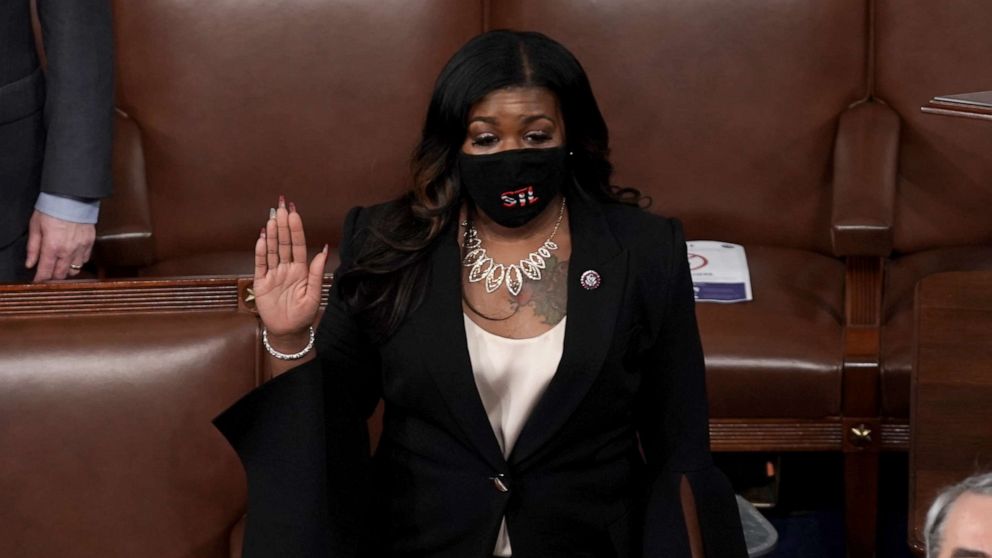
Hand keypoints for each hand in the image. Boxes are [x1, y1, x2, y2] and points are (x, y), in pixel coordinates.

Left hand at [25, 211, 95, 281]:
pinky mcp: (90, 243)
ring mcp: (81, 248)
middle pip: (61, 274)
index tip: (37, 281)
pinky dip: (78, 263)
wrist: (72, 197)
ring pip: (75, 270)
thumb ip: (33, 248)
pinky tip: (72, 258)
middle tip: (47, 275)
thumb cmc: (51, 209)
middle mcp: (68, 251)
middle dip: (53, 277)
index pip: (45, 271)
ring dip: (66, 272)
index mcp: (52, 247)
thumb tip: (30, 263)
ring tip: (60, 268)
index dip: (40, 279)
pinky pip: (85, 260)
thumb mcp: (35, 227)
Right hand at [253, 196, 327, 336]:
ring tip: (272, 218)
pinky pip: (260, 264)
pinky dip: (260, 252)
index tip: (294, 212)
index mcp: (301, 269)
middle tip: (281, 206)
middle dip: (283, 224)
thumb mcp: (314, 294)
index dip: (296, 228)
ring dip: (272, 234)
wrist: (288, 332)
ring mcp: (273, 274)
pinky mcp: (261, 283)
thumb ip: (317, 272)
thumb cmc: (304, 314)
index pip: (298, 245)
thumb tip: (324, 250)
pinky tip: (262, 238)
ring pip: (272, 250)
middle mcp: (287, 268)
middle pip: (284, 243)